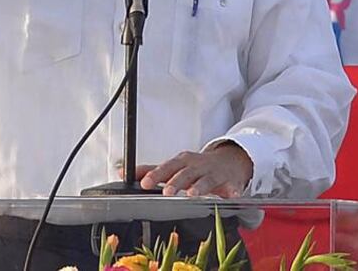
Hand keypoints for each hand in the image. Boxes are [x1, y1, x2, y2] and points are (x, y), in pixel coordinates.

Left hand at [130, 143, 252, 196]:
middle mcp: (197, 166)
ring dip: (200, 187)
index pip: (167, 167)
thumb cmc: (196, 165)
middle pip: (185, 173)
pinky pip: (234, 187)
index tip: (144, 183)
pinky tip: (232, 196)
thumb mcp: (174, 165)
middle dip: (176, 182)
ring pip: (206, 180)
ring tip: (193, 194)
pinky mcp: (231, 182)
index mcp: (182, 162)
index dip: (155, 175)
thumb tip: (123, 171)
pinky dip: (233, 192)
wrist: (229, 161)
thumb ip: (151, 170)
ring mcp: (214, 174)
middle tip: (166, 192)